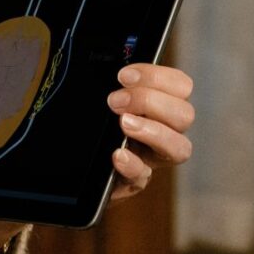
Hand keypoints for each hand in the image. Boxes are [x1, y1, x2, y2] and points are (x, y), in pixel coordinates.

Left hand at [106, 63, 195, 202]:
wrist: (68, 160)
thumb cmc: (92, 122)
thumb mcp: (103, 99)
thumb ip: (117, 87)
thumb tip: (118, 71)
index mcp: (160, 105)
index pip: (182, 86)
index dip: (158, 77)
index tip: (124, 75)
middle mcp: (164, 131)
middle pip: (185, 115)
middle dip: (150, 102)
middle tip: (115, 101)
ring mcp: (152, 159)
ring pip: (180, 148)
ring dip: (153, 131)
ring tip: (123, 124)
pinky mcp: (133, 182)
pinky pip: (144, 177)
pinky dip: (132, 165)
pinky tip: (116, 155)